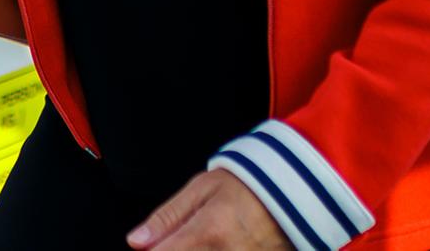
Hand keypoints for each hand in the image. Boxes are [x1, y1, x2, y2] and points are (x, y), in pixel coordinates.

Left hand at [128, 170, 290, 249]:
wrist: (294, 189)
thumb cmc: (245, 185)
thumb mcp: (200, 190)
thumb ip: (166, 218)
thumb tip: (135, 241)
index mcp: (208, 232)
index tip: (151, 246)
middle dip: (178, 248)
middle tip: (189, 235)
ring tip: (209, 236)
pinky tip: (219, 244)